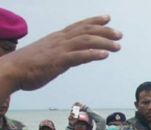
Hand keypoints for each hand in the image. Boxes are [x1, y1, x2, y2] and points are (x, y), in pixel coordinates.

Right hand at [0, 16, 120, 98]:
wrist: (11, 70)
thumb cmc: (28, 65)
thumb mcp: (48, 55)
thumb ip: (62, 54)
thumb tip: (72, 57)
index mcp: (57, 38)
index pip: (78, 26)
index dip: (94, 21)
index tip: (107, 18)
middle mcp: (60, 40)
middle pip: (86, 31)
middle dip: (104, 32)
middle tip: (119, 34)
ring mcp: (59, 50)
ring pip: (85, 41)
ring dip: (104, 43)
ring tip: (117, 46)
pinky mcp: (58, 61)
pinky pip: (78, 56)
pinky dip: (92, 54)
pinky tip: (104, 55)